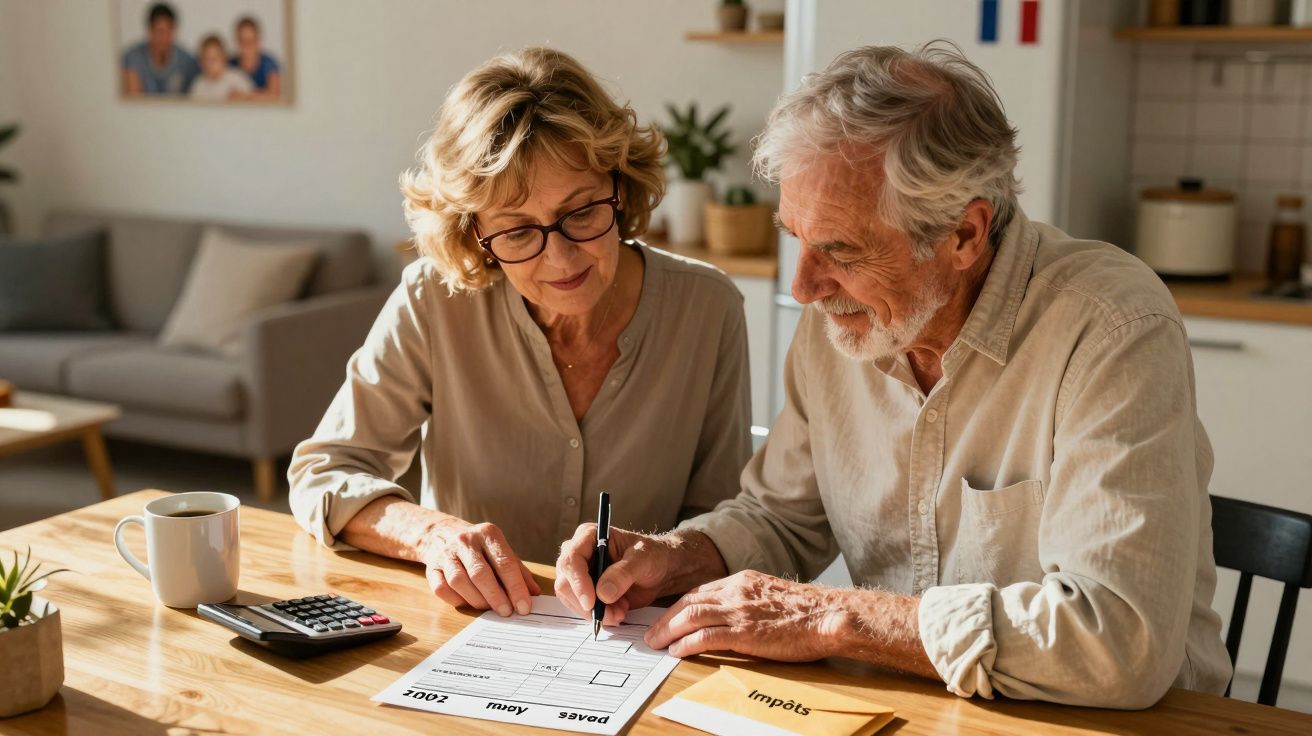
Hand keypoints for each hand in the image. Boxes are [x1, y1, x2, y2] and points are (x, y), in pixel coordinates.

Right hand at [423, 521, 539, 616]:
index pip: (505, 563)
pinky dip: (457, 600)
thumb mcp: (502, 552)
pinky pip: (442, 589)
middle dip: (496, 597)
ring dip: (477, 600)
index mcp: (488, 534)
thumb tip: (534, 593)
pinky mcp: (432, 567)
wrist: (444, 535)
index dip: (516, 588)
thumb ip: (519, 572)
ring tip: (488, 608)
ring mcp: (446, 553)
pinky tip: (468, 602)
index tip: (524, 607)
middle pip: (481, 573)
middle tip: (506, 612)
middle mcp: (466, 541)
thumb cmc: (481, 549)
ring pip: (459, 581)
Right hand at [554, 524, 679, 625]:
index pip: (571, 559)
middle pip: (565, 582)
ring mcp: (580, 574)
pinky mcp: (586, 591)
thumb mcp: (643, 560)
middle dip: (587, 604)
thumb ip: (623, 573)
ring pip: (571, 599)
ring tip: (620, 611)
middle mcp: (579, 554)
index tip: (591, 602)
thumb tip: (602, 593)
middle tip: (612, 614)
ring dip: (595, 612)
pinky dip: (599, 616)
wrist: (660, 570)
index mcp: (589, 536)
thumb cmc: (652, 556)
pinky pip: (581, 609)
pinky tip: (618, 611)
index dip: (578, 583)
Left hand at [644, 570, 846, 659]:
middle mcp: (736, 591)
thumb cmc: (807, 610)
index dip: (679, 605)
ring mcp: (739, 611)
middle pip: (688, 601)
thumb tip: (734, 615)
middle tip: (651, 633)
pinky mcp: (745, 632)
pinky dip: (687, 644)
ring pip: (691, 616)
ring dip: (668, 630)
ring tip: (656, 643)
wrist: (828, 615)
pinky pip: (706, 636)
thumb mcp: (771, 595)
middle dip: (666, 618)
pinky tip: (676, 651)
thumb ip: (750, 600)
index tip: (667, 617)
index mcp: (742, 581)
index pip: (700, 591)